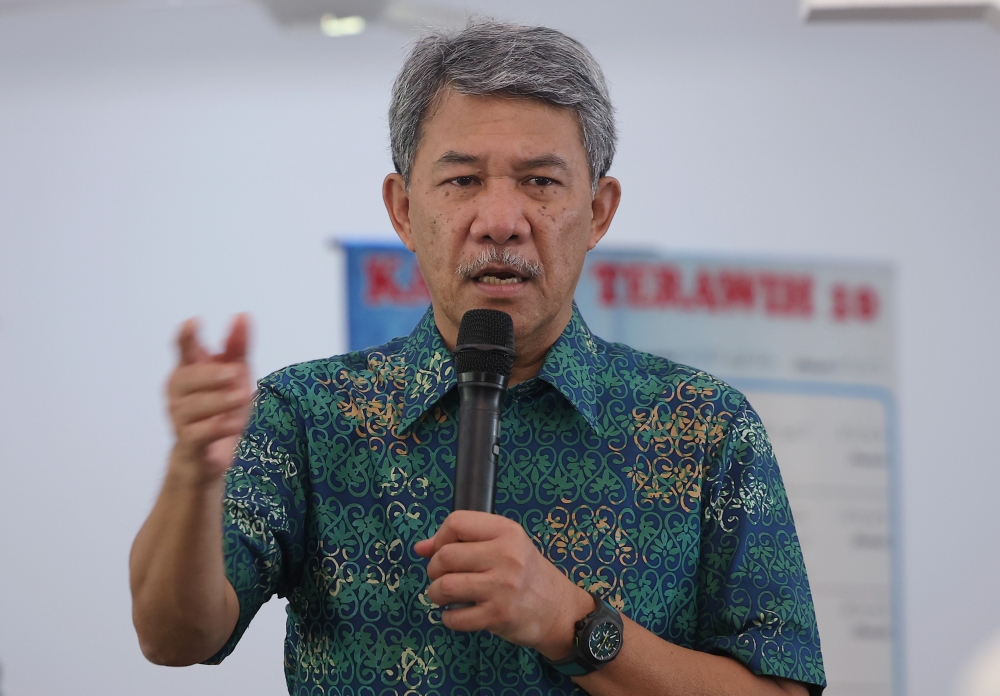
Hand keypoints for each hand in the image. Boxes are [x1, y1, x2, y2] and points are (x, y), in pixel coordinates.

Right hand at [166, 314, 251, 485]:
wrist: (211, 457)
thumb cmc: (221, 409)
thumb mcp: (236, 375)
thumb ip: (237, 347)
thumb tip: (243, 315)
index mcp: (189, 371)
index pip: (182, 350)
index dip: (185, 337)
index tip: (194, 322)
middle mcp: (178, 393)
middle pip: (186, 378)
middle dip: (210, 374)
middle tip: (236, 372)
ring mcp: (179, 418)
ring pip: (193, 405)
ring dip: (219, 400)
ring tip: (243, 395)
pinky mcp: (188, 443)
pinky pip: (199, 433)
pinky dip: (218, 427)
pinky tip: (236, 423)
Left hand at [414, 510, 594, 659]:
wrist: (558, 610)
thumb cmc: (526, 573)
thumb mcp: (503, 546)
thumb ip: (463, 541)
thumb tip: (420, 548)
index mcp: (507, 531)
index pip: (456, 522)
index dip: (440, 537)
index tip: (444, 549)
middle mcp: (506, 555)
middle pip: (445, 555)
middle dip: (434, 569)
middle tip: (442, 576)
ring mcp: (502, 587)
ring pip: (444, 586)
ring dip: (436, 594)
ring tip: (445, 596)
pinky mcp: (498, 616)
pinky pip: (454, 617)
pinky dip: (448, 617)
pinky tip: (457, 613)